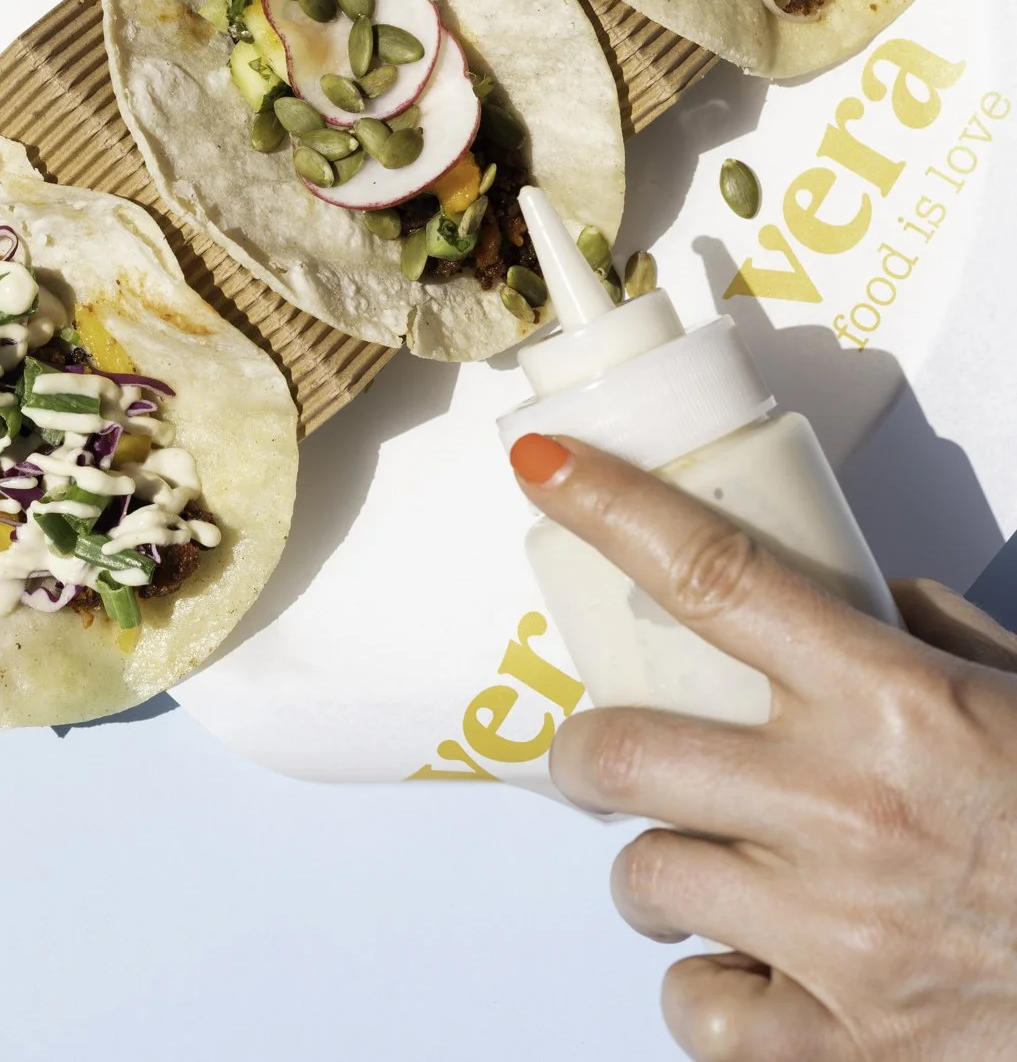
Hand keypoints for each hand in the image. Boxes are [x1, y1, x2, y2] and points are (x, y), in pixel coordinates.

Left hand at [510, 435, 1016, 1060]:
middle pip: (626, 750)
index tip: (544, 465)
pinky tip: (757, 963)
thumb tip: (849, 589)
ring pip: (647, 880)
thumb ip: (924, 632)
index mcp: (892, 700)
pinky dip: (710, 985)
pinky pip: (699, 1008)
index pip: (715, 576)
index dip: (611, 509)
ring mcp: (837, 935)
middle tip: (605, 753)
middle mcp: (846, 808)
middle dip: (588, 751)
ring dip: (658, 868)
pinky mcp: (842, 1047)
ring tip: (710, 866)